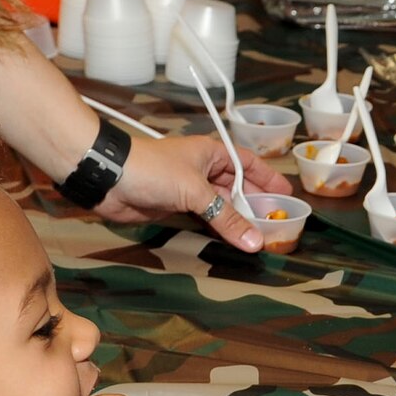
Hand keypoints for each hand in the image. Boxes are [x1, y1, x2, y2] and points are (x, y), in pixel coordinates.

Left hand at [99, 133, 288, 251]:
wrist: (109, 178)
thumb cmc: (153, 169)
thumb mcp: (195, 191)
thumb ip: (226, 218)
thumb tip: (254, 241)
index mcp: (212, 153)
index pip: (249, 164)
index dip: (268, 178)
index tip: (286, 195)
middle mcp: (203, 169)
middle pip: (238, 187)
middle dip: (256, 204)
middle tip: (276, 222)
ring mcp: (189, 189)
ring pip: (221, 205)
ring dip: (237, 220)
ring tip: (259, 235)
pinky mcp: (175, 207)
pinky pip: (204, 219)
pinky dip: (218, 229)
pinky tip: (231, 239)